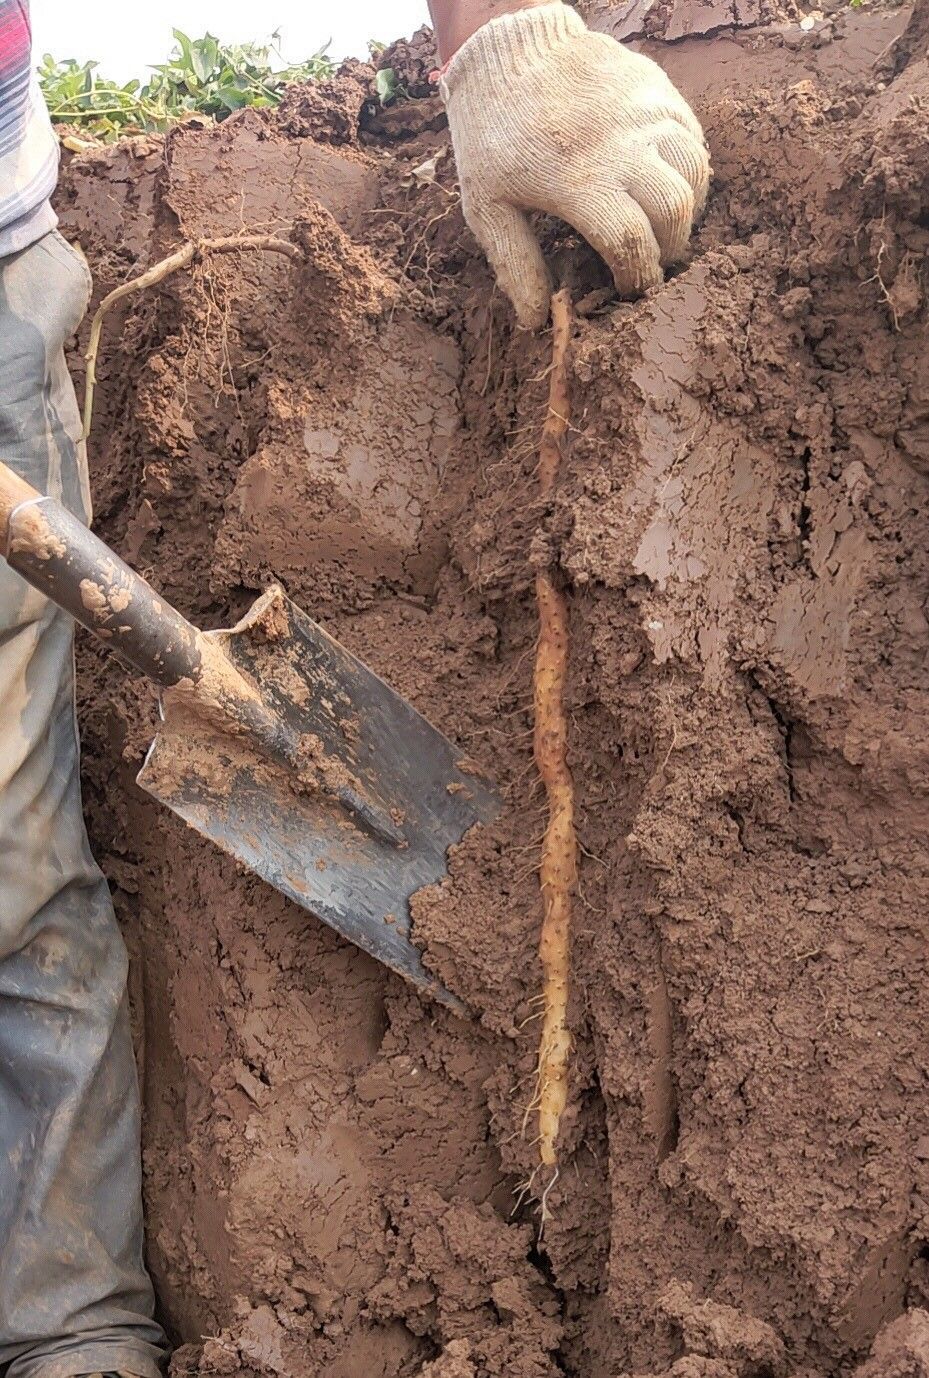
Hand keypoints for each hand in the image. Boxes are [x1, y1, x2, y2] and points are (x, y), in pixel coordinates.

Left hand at [438, 2, 710, 328]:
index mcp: (578, 180)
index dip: (637, 277)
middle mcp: (621, 144)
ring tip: (664, 227)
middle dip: (667, 249)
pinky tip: (666, 186)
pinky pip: (693, 137)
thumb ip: (516, 264)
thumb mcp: (487, 206)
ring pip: (694, 172)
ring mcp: (645, 111)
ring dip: (686, 211)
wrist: (508, 48)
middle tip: (651, 262)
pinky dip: (689, 170)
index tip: (629, 289)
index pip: (631, 244)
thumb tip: (537, 321)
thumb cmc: (491, 136)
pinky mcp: (657, 88)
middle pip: (673, 212)